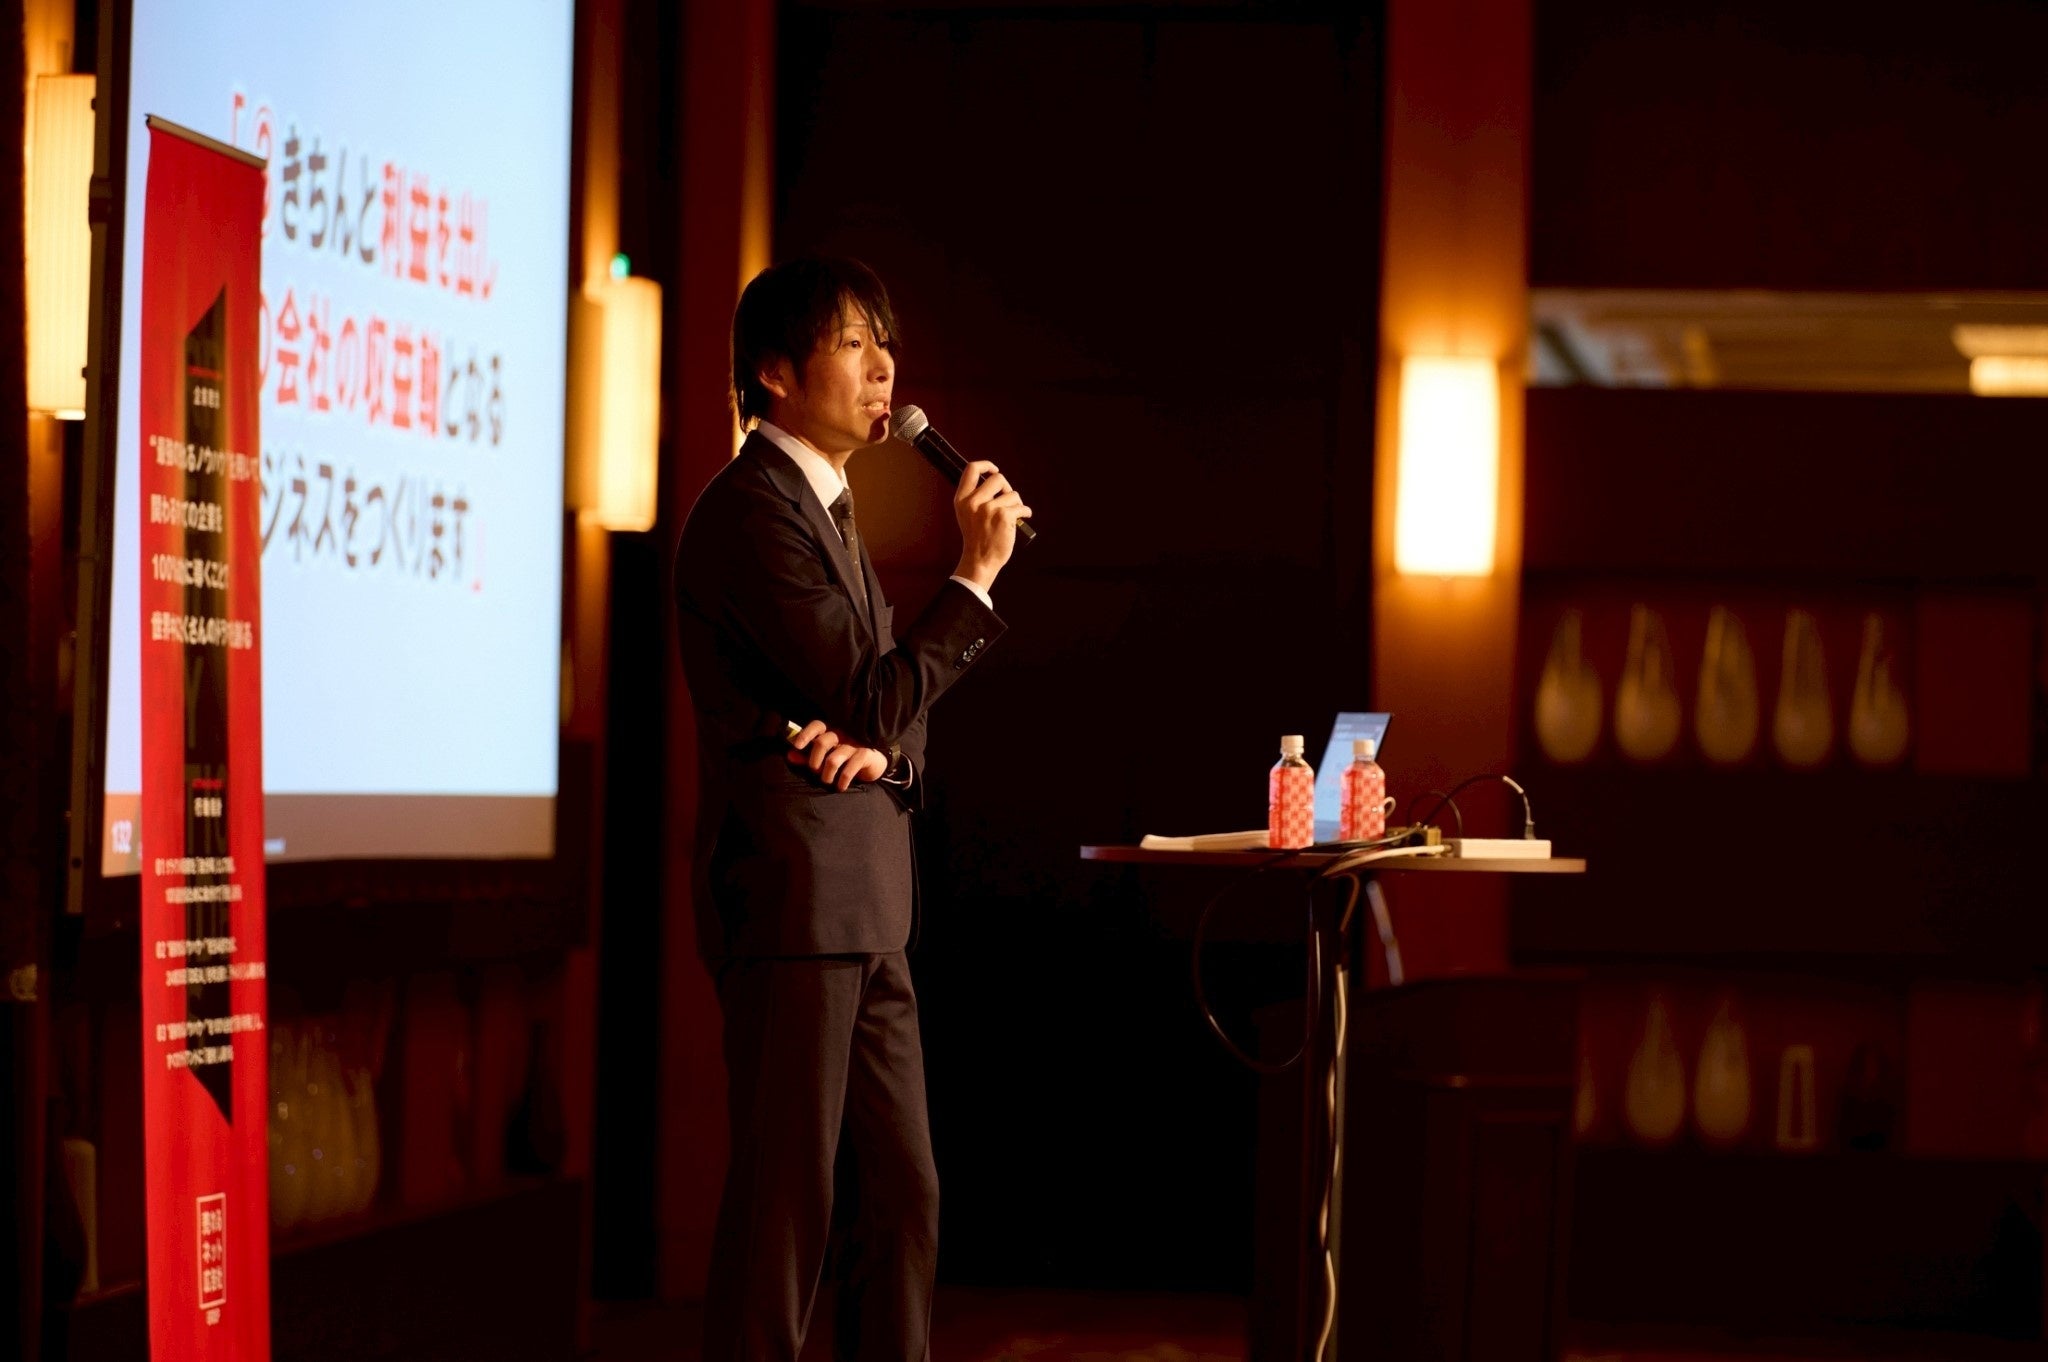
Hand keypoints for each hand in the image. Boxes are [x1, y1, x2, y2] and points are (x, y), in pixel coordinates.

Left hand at [786, 719, 889, 790]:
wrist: (873, 764)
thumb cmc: (845, 759)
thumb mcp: (824, 758)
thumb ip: (807, 757)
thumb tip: (789, 755)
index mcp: (831, 731)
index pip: (817, 725)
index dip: (806, 734)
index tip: (797, 746)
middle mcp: (842, 734)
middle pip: (822, 743)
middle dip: (814, 762)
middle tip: (815, 772)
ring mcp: (854, 743)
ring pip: (833, 760)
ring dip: (826, 776)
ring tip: (827, 782)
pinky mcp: (865, 754)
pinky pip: (849, 770)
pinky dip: (841, 782)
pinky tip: (840, 787)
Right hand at [951, 459, 1031, 592]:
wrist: (980, 560)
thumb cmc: (977, 538)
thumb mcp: (967, 514)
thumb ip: (975, 497)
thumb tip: (996, 480)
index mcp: (962, 500)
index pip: (972, 470)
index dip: (986, 465)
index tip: (995, 470)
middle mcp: (974, 502)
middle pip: (998, 478)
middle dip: (1007, 488)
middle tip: (1008, 500)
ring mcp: (989, 509)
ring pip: (1013, 494)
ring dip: (1016, 504)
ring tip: (1011, 516)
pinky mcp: (1004, 516)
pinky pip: (1022, 507)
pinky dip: (1025, 512)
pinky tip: (1022, 518)